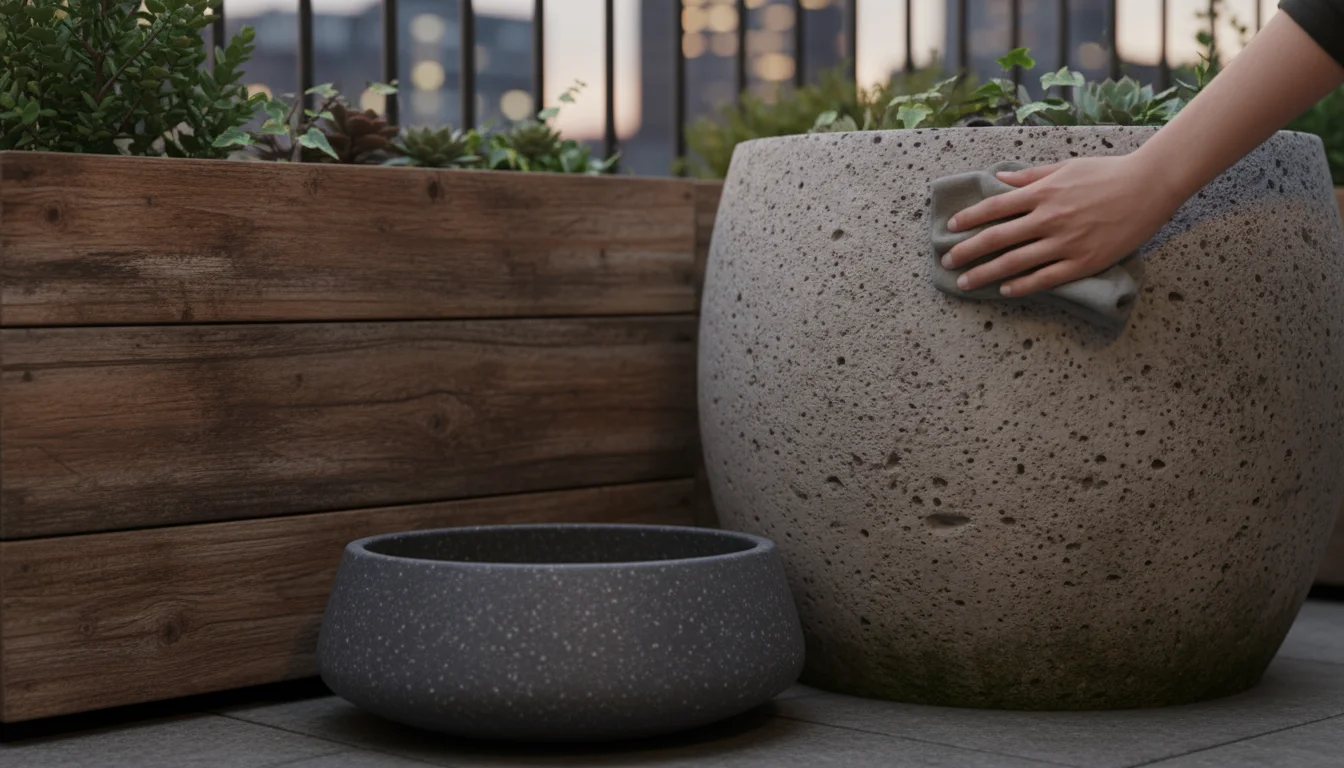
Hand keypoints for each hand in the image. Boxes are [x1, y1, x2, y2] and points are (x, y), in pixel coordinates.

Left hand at [940, 154, 1180, 296]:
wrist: (1150, 185)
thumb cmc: (1107, 173)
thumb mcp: (1065, 167)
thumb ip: (1031, 176)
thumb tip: (1001, 179)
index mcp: (1043, 192)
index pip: (995, 207)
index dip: (969, 219)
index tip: (950, 229)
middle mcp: (1049, 218)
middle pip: (997, 238)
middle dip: (968, 251)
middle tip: (947, 263)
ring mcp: (1066, 242)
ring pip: (1016, 262)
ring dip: (986, 274)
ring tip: (966, 283)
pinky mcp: (1084, 261)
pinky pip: (1046, 277)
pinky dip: (1023, 285)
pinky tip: (1005, 291)